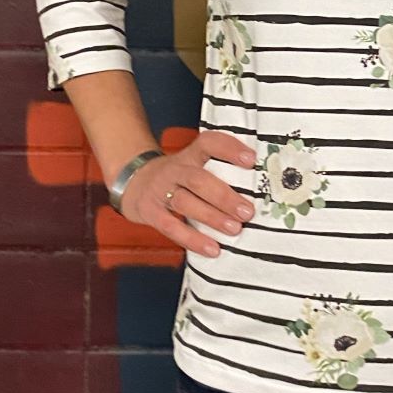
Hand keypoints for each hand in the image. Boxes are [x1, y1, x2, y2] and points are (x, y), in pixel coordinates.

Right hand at [118, 131, 256, 257]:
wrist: (133, 182)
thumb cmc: (176, 177)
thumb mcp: (192, 164)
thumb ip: (217, 170)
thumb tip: (259, 185)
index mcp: (189, 155)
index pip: (208, 143)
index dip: (229, 149)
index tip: (251, 159)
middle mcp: (174, 170)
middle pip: (198, 180)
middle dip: (224, 196)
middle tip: (247, 211)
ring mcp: (160, 190)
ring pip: (185, 203)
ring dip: (212, 217)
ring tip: (235, 230)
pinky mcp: (150, 212)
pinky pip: (171, 227)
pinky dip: (193, 240)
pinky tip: (213, 249)